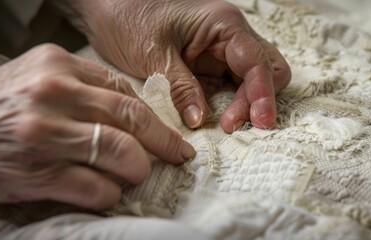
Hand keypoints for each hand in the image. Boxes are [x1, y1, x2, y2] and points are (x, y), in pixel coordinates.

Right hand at [0, 44, 194, 208]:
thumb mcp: (34, 81)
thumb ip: (79, 89)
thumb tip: (128, 115)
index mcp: (56, 65)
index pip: (123, 88)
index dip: (151, 113)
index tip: (165, 129)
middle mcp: (53, 93)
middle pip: (131, 116)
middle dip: (163, 140)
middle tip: (177, 154)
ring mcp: (45, 133)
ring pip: (121, 150)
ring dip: (139, 168)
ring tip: (138, 174)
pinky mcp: (37, 172)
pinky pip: (95, 187)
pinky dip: (110, 194)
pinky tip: (107, 193)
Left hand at [52, 0, 290, 131]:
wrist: (105, 8)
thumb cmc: (127, 16)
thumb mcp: (154, 54)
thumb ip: (181, 88)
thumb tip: (201, 121)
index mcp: (223, 24)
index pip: (258, 62)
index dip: (263, 94)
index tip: (259, 122)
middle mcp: (227, 37)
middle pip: (265, 70)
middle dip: (256, 99)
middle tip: (234, 125)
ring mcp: (217, 52)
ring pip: (249, 80)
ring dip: (243, 104)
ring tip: (225, 126)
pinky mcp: (204, 66)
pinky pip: (226, 87)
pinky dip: (226, 104)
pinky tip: (214, 118)